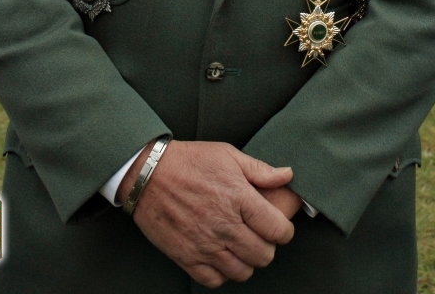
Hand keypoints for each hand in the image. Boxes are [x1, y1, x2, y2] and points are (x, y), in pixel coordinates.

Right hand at [125, 140, 294, 287]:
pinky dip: (222, 273)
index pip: (278, 230)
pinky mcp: (187, 257)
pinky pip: (215, 280)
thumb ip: (260, 169)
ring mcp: (205, 244)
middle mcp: (224, 225)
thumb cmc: (188, 161)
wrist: (148, 173)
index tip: (280, 228)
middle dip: (267, 247)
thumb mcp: (227, 154)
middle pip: (264, 255)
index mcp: (239, 198)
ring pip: (242, 272)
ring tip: (241, 246)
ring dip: (246, 261)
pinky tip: (221, 256)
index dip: (285, 231)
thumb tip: (286, 175)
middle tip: (260, 236)